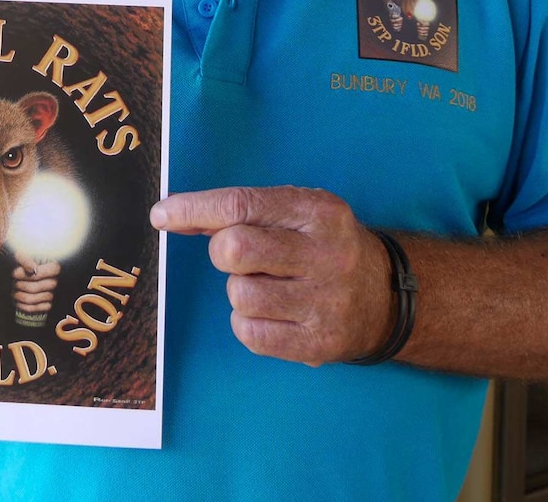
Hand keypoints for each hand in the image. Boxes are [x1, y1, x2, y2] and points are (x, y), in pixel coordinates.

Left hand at [12, 255, 60, 316]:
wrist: (24, 276)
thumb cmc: (24, 264)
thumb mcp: (22, 255)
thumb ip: (26, 259)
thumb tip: (32, 269)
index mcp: (52, 267)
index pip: (40, 275)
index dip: (27, 275)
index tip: (15, 273)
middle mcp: (54, 281)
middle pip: (34, 288)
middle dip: (20, 286)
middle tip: (14, 282)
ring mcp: (51, 294)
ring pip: (32, 299)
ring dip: (19, 296)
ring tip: (14, 291)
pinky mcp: (46, 305)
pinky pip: (34, 308)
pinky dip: (23, 306)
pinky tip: (18, 300)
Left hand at [150, 185, 393, 365]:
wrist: (385, 295)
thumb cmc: (324, 245)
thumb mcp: (298, 213)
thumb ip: (243, 212)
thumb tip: (175, 216)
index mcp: (319, 211)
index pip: (242, 204)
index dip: (194, 208)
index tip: (162, 214)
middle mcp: (326, 254)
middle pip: (236, 248)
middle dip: (222, 252)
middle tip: (238, 256)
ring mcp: (325, 302)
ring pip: (239, 294)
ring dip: (239, 290)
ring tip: (268, 286)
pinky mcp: (319, 344)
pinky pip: (250, 333)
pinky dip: (247, 322)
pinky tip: (272, 313)